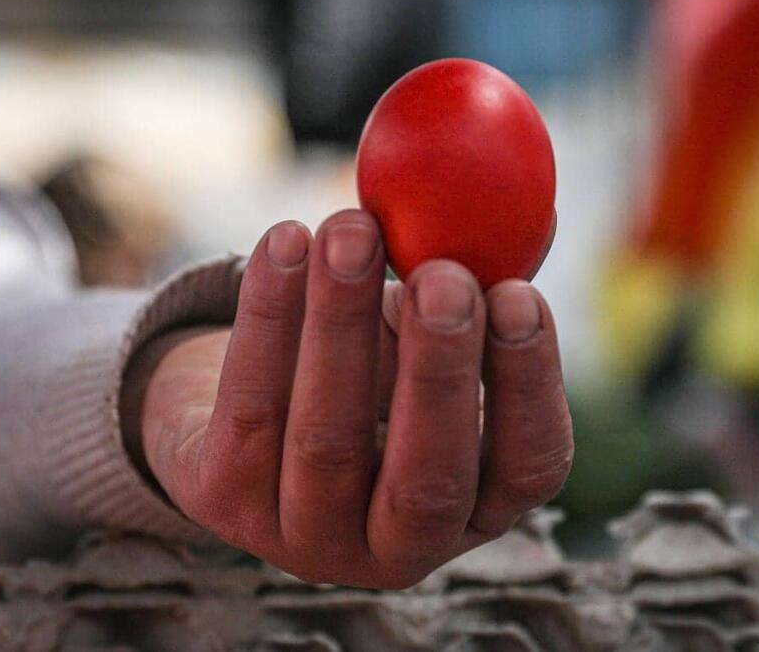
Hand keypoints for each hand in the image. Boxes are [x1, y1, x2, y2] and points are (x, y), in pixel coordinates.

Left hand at [121, 209, 572, 588]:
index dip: (530, 385)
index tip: (520, 295)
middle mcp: (398, 547)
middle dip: (438, 373)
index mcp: (476, 506)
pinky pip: (249, 405)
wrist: (257, 404)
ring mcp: (308, 535)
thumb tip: (529, 211)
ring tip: (353, 229)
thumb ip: (475, 284)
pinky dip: (268, 315)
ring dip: (342, 325)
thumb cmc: (371, 361)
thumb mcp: (427, 330)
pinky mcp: (228, 503)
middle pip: (427, 481)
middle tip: (444, 278)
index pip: (527, 465)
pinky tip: (285, 239)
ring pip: (328, 440)